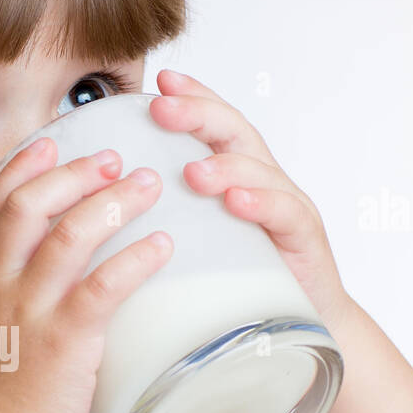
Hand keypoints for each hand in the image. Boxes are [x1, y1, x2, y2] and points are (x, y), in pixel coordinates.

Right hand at [0, 137, 172, 412]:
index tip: (50, 141)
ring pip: (70, 235)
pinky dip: (137, 259)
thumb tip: (41, 281)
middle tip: (114, 157)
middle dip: (74, 171)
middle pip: (30, 204)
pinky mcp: (64, 341)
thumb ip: (6, 301)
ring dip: (114, 201)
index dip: (22, 166)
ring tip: (149, 185)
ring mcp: (29, 311)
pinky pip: (105, 286)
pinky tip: (165, 245)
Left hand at [150, 69, 354, 329]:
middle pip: (235, 134)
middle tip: (163, 106)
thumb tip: (107, 206)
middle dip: (199, 114)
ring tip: (191, 170)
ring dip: (224, 166)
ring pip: (258, 171)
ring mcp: (286, 208)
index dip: (192, 98)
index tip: (160, 81)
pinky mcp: (305, 241)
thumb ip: (164, 217)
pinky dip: (260, 204)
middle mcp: (263, 183)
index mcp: (236, 177)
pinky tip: (236, 202)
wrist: (299, 331)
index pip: (215, 127)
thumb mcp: (195, 243)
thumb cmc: (237, 289)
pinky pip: (284, 215)